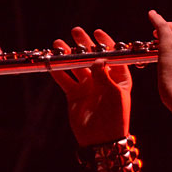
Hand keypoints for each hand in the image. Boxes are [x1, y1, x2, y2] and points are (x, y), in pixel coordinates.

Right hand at [50, 27, 131, 146]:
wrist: (101, 139)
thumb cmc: (114, 116)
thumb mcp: (113, 92)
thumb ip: (104, 74)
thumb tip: (97, 58)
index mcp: (119, 78)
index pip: (112, 56)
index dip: (106, 43)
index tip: (97, 32)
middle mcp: (103, 80)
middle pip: (92, 57)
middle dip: (84, 44)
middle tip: (76, 31)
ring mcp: (88, 87)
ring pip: (76, 66)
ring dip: (68, 55)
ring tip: (59, 43)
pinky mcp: (74, 94)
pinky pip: (64, 79)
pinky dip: (58, 70)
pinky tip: (52, 60)